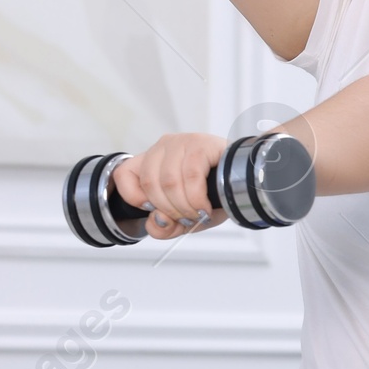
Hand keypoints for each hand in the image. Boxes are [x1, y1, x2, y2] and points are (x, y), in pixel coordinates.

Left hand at [112, 132, 227, 237]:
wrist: (245, 181)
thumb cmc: (214, 194)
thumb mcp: (184, 216)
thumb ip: (164, 226)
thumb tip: (157, 223)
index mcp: (152, 160)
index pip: (123, 174)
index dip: (134, 199)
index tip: (155, 211)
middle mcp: (163, 147)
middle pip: (149, 184)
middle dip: (169, 210)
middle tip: (187, 219)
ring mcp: (181, 142)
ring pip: (169, 181)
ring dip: (184, 207)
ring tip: (198, 214)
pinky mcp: (201, 144)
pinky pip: (190, 175)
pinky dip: (197, 198)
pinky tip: (205, 206)